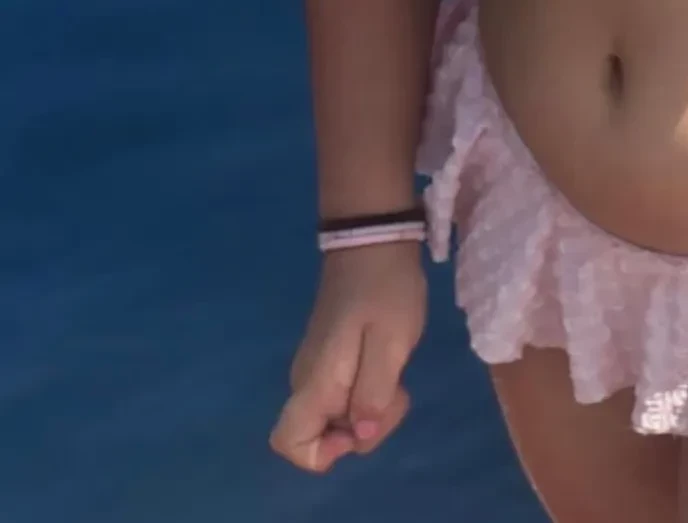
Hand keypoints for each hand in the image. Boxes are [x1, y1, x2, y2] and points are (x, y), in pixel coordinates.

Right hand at [269, 242, 426, 472]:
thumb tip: (362, 435)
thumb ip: (374, 393)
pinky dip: (369, 389)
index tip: (360, 426)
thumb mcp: (391, 343)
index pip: (289, 442)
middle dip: (362, 429)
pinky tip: (390, 363)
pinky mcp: (332, 351)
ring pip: (335, 413)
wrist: (375, 236)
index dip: (323, 452)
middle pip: (319, 433)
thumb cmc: (385, 288)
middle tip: (395, 394)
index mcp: (316, 380)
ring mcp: (318, 364)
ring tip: (397, 375)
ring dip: (370, 408)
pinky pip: (344, 390)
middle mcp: (307, 378)